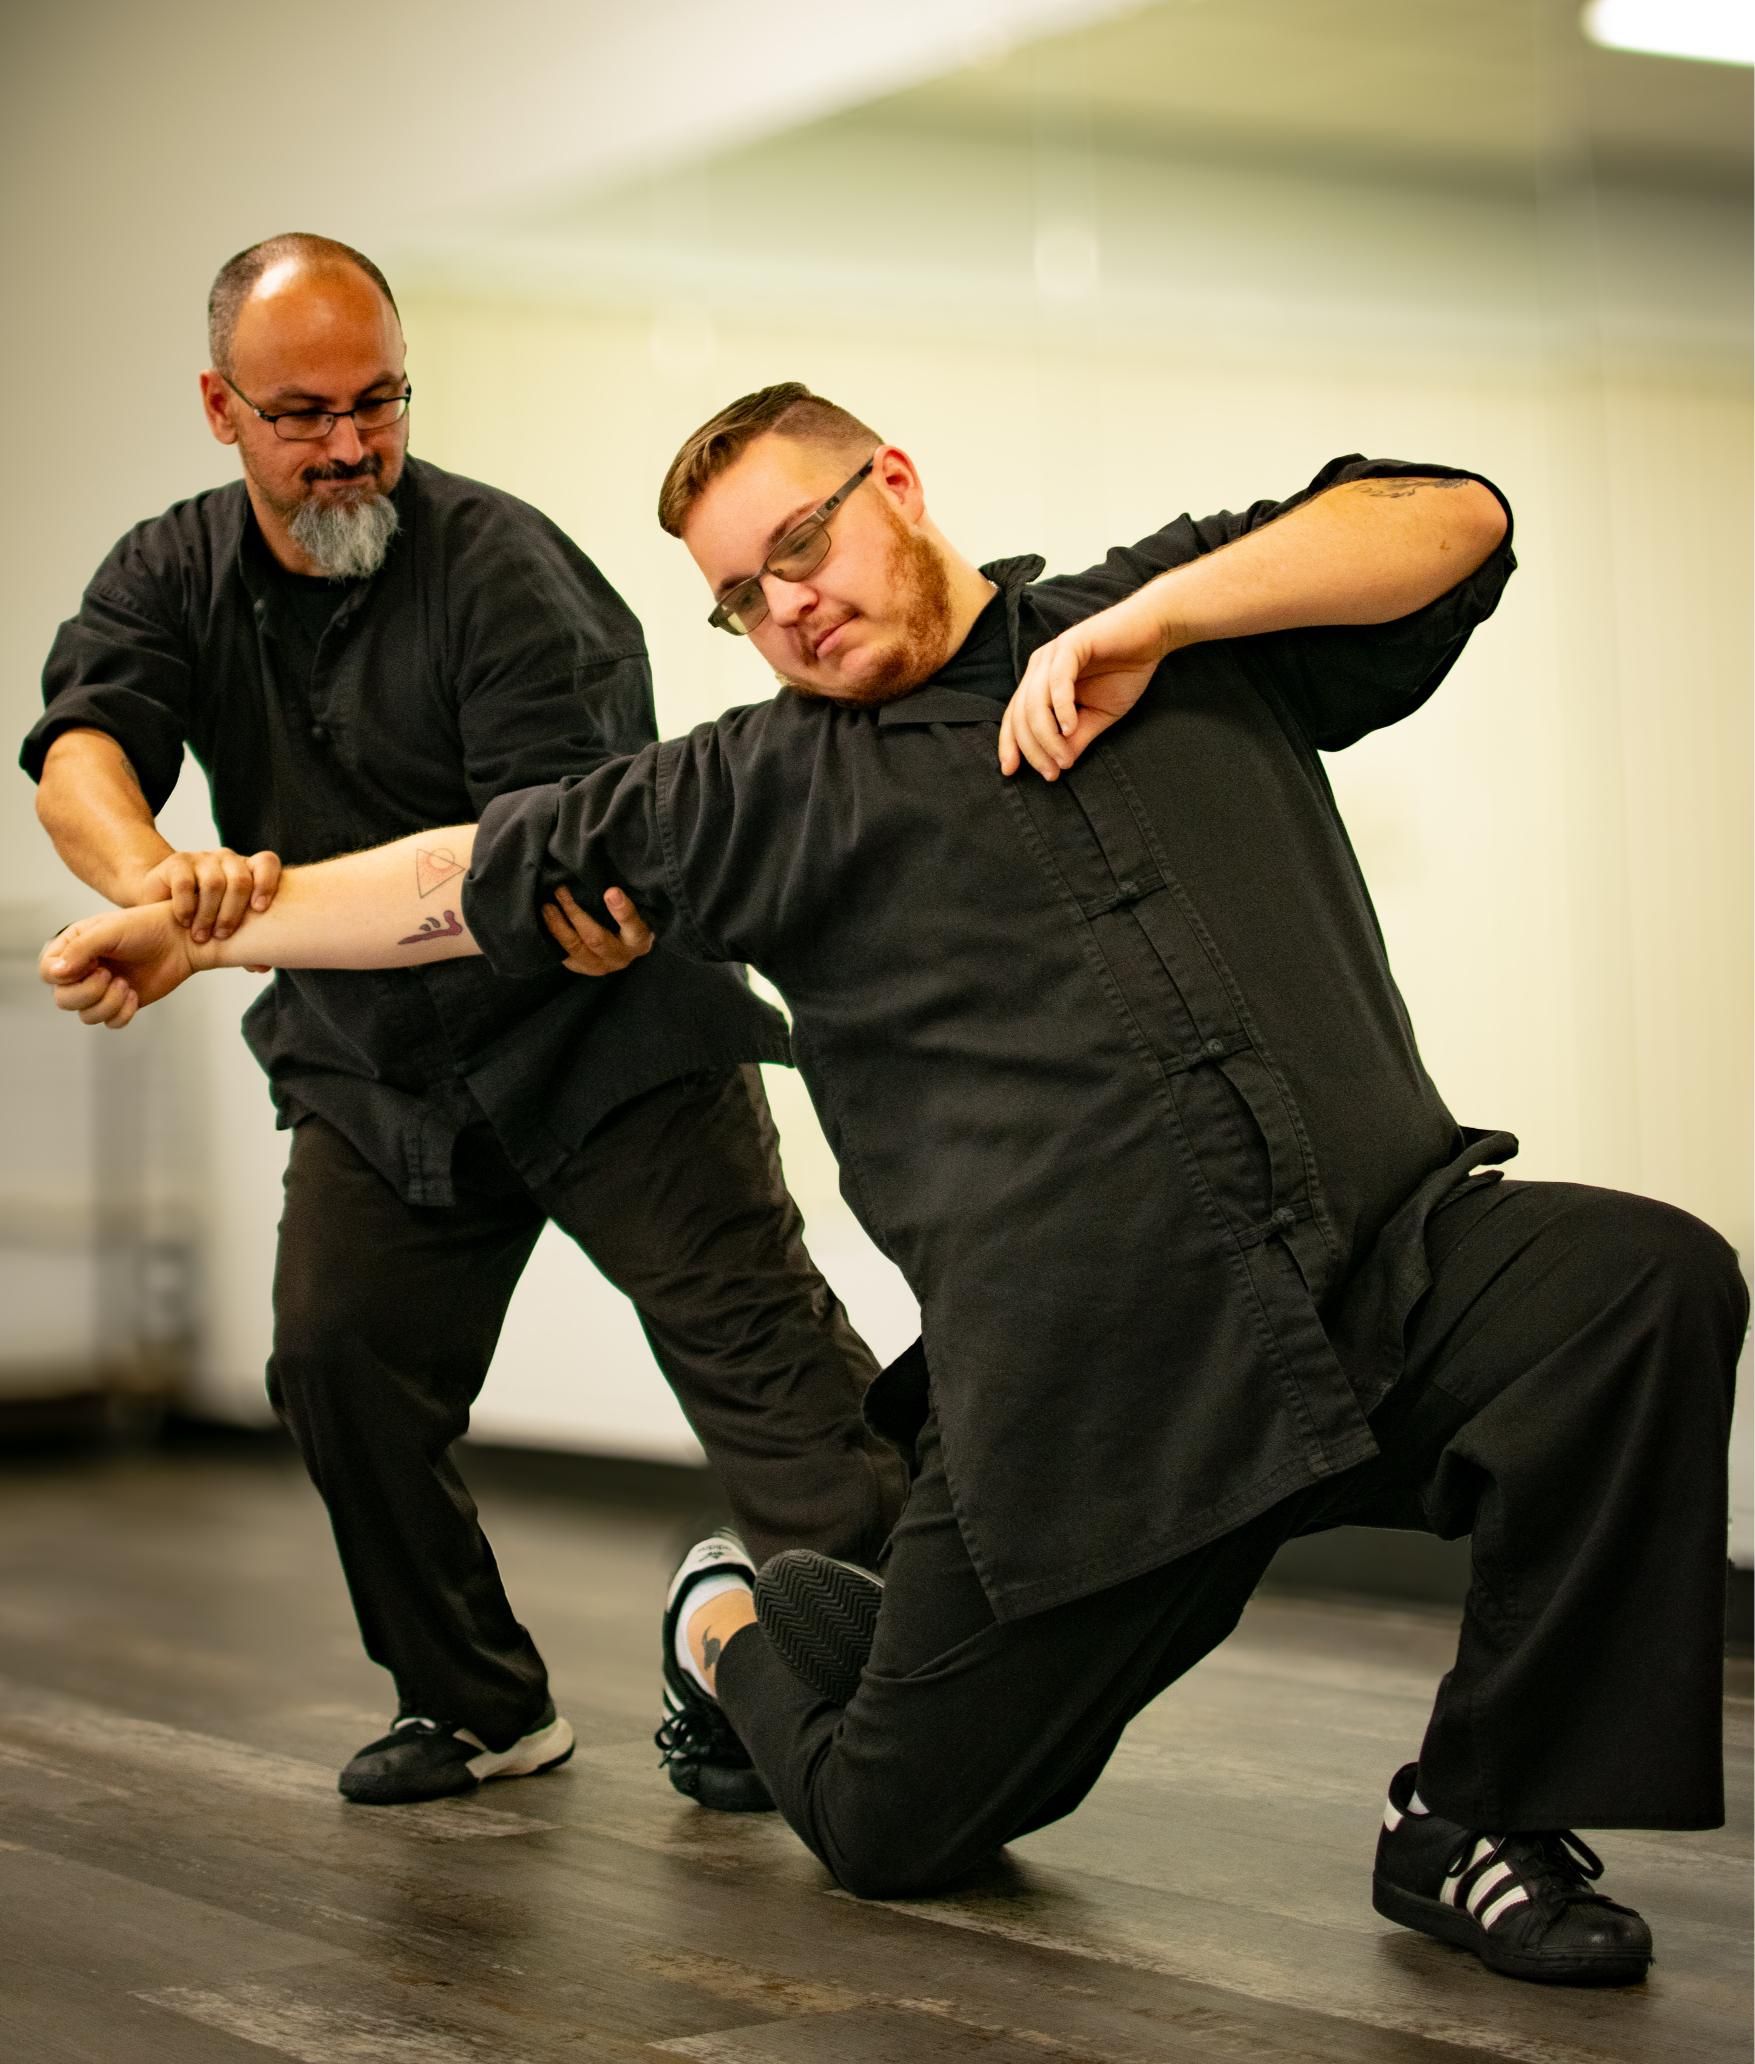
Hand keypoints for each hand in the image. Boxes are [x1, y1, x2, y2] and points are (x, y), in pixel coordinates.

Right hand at [40, 904, 203, 1029]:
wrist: (180, 940)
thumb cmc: (145, 927)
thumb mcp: (109, 931)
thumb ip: (80, 950)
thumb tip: (56, 973)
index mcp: (73, 948)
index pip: (48, 972)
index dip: (63, 976)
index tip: (92, 964)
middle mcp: (83, 970)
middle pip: (63, 999)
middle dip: (87, 992)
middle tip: (110, 975)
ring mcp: (102, 989)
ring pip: (86, 1015)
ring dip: (107, 1003)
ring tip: (125, 984)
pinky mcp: (122, 1003)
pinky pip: (110, 1023)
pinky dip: (122, 1013)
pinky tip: (134, 995)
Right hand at [137, 846, 281, 944]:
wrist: (161, 900)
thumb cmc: (203, 914)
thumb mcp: (227, 926)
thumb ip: (246, 943)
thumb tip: (263, 967)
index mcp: (247, 870)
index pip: (266, 862)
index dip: (267, 883)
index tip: (260, 909)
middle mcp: (227, 860)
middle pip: (240, 879)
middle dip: (233, 912)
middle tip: (222, 936)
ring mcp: (202, 858)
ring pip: (214, 882)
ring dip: (208, 914)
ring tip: (201, 937)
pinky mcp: (177, 862)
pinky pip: (184, 883)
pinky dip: (186, 906)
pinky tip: (184, 922)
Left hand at [539, 885, 654, 975]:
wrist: (627, 947)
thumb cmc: (630, 922)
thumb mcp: (636, 910)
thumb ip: (623, 900)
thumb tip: (609, 887)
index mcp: (639, 941)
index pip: (633, 926)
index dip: (622, 911)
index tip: (611, 892)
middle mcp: (621, 957)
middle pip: (596, 939)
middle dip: (575, 914)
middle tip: (561, 892)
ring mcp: (601, 967)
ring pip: (577, 949)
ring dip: (559, 928)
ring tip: (547, 907)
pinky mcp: (584, 969)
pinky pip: (566, 957)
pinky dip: (554, 940)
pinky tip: (544, 924)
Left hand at [997, 590, 1172, 780]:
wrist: (1153, 635)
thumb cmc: (1125, 672)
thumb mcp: (1098, 716)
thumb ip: (1076, 738)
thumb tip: (1058, 764)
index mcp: (1040, 683)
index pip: (1014, 717)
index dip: (1010, 745)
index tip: (1011, 772)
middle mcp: (1039, 667)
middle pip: (1020, 714)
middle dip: (1033, 749)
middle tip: (1051, 773)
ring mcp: (1052, 654)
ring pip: (1035, 702)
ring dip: (1047, 736)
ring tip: (1063, 758)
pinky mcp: (1071, 644)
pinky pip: (1058, 681)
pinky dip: (1062, 708)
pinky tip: (1070, 728)